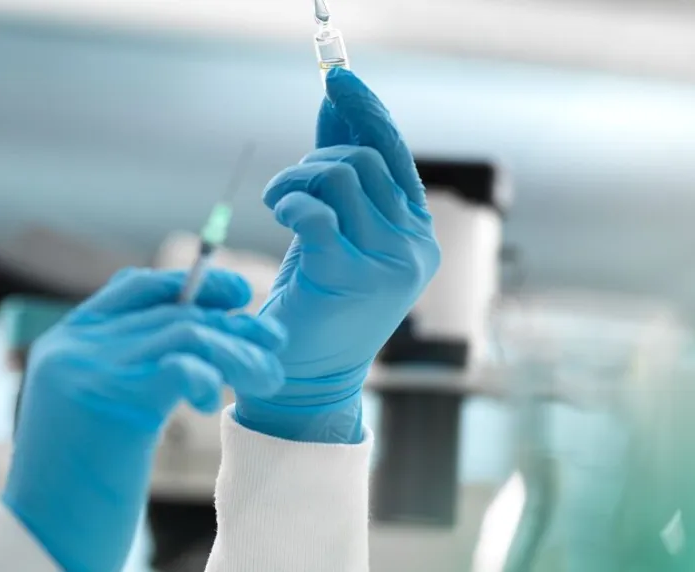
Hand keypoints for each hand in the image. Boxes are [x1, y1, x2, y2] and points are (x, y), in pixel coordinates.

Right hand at [1, 268, 285, 571]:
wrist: (41, 539)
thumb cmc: (76, 487)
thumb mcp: (94, 412)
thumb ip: (127, 369)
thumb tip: (200, 338)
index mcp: (65, 342)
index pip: (135, 287)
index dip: (192, 284)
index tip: (238, 296)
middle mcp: (73, 347)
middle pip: (170, 311)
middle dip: (232, 322)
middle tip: (273, 339)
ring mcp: (89, 369)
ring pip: (185, 333)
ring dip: (237, 351)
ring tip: (268, 377)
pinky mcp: (113, 401)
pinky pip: (181, 365)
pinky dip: (211, 376)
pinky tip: (214, 403)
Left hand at [235, 68, 440, 443]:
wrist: (308, 374)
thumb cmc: (318, 300)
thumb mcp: (332, 229)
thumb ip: (337, 177)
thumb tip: (335, 110)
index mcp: (417, 231)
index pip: (395, 154)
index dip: (367, 113)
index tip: (338, 80)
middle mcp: (415, 244)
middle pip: (364, 160)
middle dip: (314, 162)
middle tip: (285, 189)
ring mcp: (391, 262)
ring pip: (341, 177)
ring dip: (296, 180)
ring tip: (277, 204)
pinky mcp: (354, 277)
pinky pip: (317, 212)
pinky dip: (290, 204)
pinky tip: (280, 217)